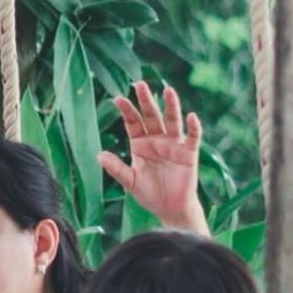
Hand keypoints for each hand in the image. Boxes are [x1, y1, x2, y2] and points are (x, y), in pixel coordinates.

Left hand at [97, 81, 207, 232]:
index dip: (126, 111)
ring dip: (171, 106)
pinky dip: (193, 128)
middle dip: (146, 101)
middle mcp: (157, 140)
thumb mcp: (130, 181)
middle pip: (151, 116)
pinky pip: (192, 138)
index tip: (118, 98)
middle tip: (139, 84)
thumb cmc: (149, 193)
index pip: (133, 122)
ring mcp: (174, 145)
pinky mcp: (189, 153)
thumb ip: (116, 168)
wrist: (169, 208)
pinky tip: (191, 117)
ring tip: (168, 90)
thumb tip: (99, 155)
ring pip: (172, 121)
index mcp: (140, 144)